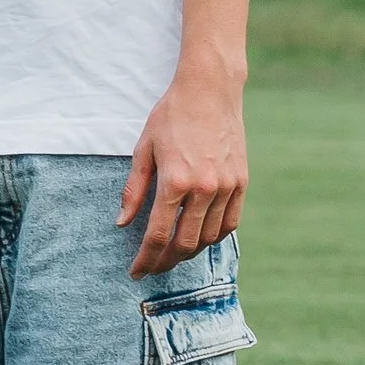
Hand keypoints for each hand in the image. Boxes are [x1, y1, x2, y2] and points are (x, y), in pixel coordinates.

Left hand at [119, 71, 247, 277]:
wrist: (209, 92)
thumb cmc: (170, 117)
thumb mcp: (143, 149)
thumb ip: (134, 190)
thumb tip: (122, 222)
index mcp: (175, 181)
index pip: (157, 234)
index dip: (145, 258)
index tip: (136, 271)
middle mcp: (205, 189)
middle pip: (185, 243)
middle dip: (165, 261)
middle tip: (152, 268)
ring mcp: (227, 188)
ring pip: (209, 237)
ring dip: (190, 252)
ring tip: (172, 254)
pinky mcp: (242, 184)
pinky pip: (230, 223)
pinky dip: (214, 237)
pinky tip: (199, 239)